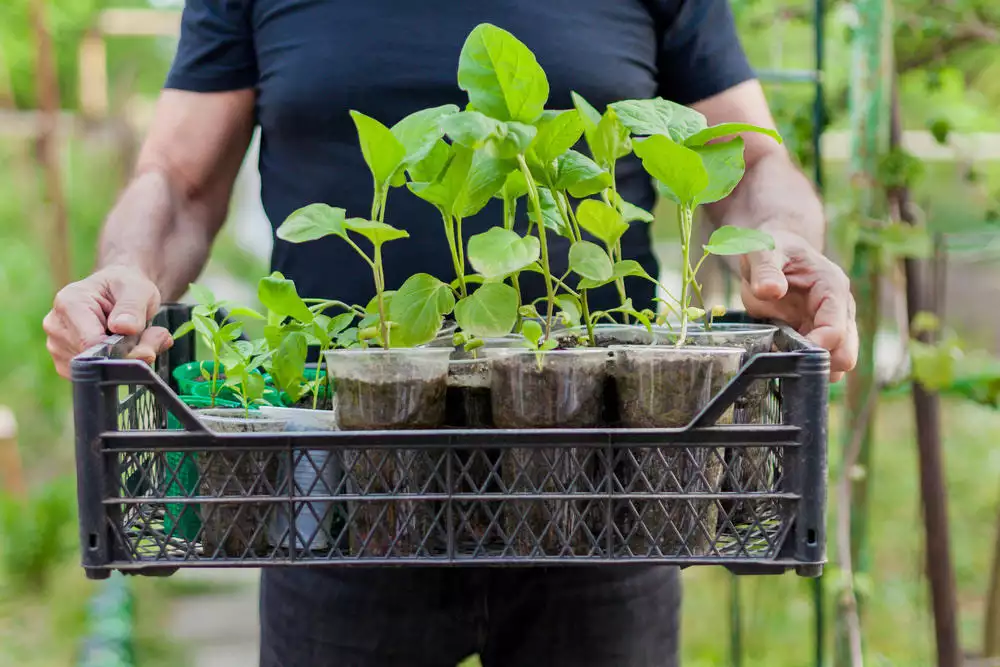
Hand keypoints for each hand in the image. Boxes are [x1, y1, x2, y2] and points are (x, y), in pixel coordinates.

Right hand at [43, 265, 172, 377]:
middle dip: (128, 354)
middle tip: (150, 337)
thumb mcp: (137, 289)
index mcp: (68, 303)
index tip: (147, 347)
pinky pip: (95, 375)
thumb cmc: (125, 287)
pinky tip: (124, 348)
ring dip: (125, 360)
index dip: (122, 351)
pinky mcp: (66, 364)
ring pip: (96, 370)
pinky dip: (115, 368)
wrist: (118, 291)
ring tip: (136, 338)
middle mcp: (56, 326)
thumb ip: (133, 308)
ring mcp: (57, 347)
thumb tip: (124, 328)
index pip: (90, 342)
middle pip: (93, 358)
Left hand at [740, 230, 857, 381]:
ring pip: (834, 364)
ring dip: (808, 366)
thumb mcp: (763, 251)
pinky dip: (799, 366)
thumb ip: (765, 270)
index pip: (836, 330)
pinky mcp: (816, 336)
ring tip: (778, 353)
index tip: (787, 350)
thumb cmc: (772, 248)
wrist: (774, 250)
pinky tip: (778, 354)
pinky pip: (815, 362)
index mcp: (832, 288)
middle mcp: (839, 310)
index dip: (814, 346)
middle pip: (846, 354)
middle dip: (817, 363)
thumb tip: (770, 291)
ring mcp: (830, 326)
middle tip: (784, 357)